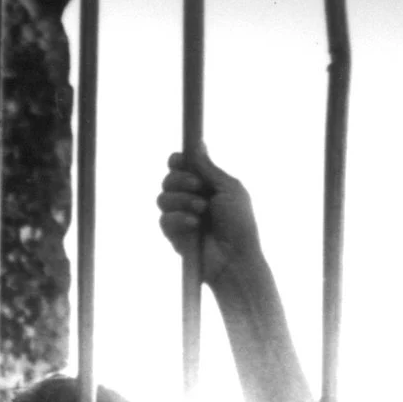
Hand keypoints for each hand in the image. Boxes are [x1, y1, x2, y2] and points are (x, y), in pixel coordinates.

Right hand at [156, 147, 260, 288]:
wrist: (235, 258)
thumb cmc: (239, 224)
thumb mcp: (228, 188)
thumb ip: (209, 168)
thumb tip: (197, 143)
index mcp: (205, 184)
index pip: (181, 166)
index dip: (177, 160)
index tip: (179, 159)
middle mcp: (190, 198)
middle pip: (169, 178)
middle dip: (180, 179)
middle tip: (198, 186)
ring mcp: (180, 217)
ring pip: (163, 197)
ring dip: (181, 199)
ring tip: (201, 209)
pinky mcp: (173, 235)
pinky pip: (164, 219)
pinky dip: (178, 218)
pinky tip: (194, 225)